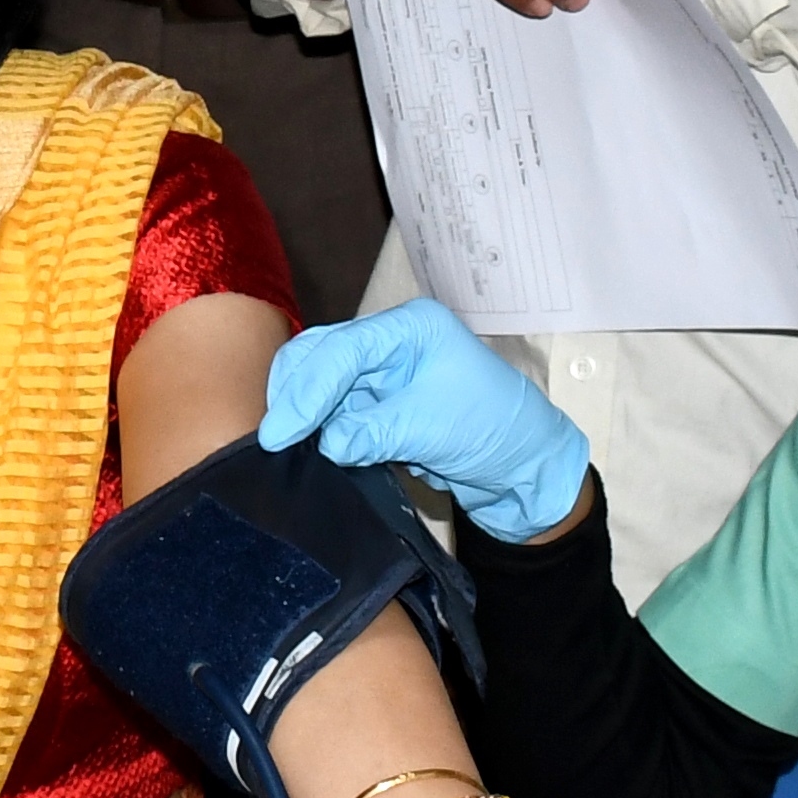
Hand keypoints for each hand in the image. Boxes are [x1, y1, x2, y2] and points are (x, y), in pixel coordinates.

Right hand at [256, 300, 589, 543]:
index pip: (342, 350)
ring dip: (304, 415)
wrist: (524, 469)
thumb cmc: (494, 431)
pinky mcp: (377, 406)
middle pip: (320, 356)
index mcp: (411, 328)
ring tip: (286, 451)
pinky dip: (319, 431)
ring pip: (320, 384)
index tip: (280, 433)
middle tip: (274, 441)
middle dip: (295, 395)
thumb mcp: (433, 428)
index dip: (306, 391)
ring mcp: (382, 374)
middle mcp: (390, 343)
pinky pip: (334, 413)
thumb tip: (327, 444)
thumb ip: (374, 432)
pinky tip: (307, 452)